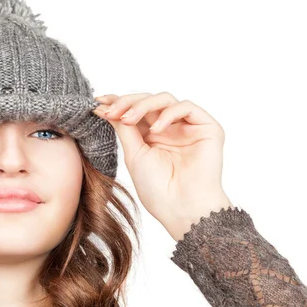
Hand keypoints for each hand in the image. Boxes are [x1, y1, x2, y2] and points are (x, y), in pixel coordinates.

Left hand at [92, 92, 232, 240]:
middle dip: (127, 103)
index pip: (135, 110)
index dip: (118, 102)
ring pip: (165, 99)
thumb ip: (123, 129)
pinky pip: (187, 107)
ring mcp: (188, 127)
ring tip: (128, 120)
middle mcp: (170, 128)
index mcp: (151, 136)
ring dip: (143, 105)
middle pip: (148, 100)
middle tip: (111, 112)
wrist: (181, 208)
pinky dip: (168, 114)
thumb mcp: (133, 154)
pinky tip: (156, 131)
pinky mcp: (207, 127)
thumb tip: (104, 107)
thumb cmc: (158, 189)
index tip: (98, 101)